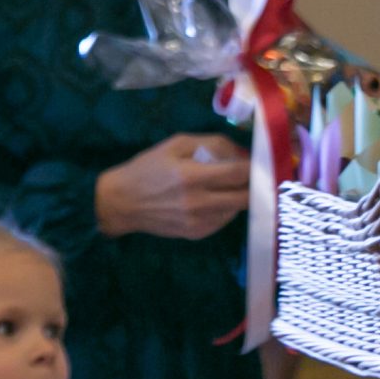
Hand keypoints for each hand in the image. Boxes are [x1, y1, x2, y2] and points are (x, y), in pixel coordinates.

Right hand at [97, 133, 249, 240]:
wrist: (121, 203)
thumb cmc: (148, 168)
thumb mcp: (176, 144)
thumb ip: (212, 144)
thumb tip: (241, 152)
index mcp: (192, 176)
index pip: (239, 173)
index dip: (254, 166)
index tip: (258, 161)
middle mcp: (199, 203)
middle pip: (245, 197)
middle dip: (253, 184)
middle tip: (250, 175)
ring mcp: (199, 222)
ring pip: (237, 209)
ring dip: (239, 196)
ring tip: (226, 185)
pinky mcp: (197, 234)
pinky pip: (224, 220)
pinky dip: (225, 208)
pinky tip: (213, 198)